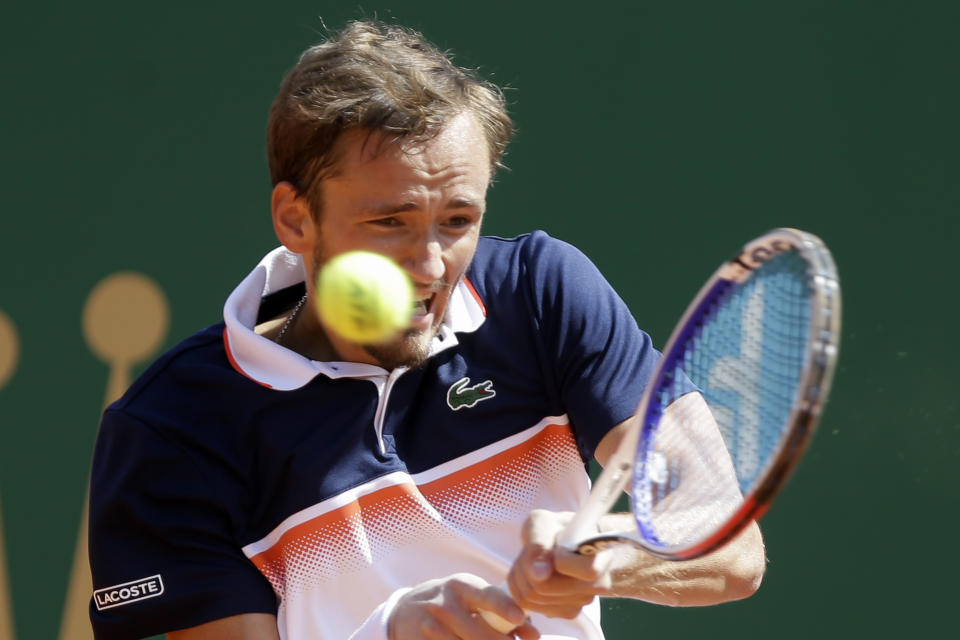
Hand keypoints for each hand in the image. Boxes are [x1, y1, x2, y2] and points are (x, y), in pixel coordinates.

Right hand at [389, 573, 539, 639]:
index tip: (519, 618)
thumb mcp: (473, 599)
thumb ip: (504, 612)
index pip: (487, 596)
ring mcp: (430, 626)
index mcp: (462, 586)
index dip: (504, 607)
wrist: (406, 611)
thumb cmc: (454, 603)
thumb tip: (534, 634)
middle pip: (479, 633)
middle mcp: (445, 604)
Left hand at [506, 510, 614, 618]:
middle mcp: (599, 582)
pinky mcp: (570, 612)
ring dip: (521, 577)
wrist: (570, 541)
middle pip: (542, 587)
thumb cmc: (557, 528)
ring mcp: (584, 600)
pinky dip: (523, 589)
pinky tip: (534, 575)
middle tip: (530, 551)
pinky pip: (531, 606)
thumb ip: (540, 543)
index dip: (548, 556)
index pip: (564, 565)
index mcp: (600, 554)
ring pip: (532, 599)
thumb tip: (539, 575)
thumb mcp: (544, 522)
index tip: (550, 543)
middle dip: (525, 567)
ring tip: (532, 561)